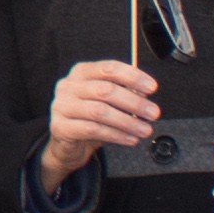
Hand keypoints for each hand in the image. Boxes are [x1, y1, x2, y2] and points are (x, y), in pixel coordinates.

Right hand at [41, 60, 159, 188]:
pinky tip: (129, 139)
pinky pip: (92, 129)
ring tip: (144, 130)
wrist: (68, 144)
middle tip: (152, 113)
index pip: (109, 68)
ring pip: (99, 111)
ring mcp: (61, 106)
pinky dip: (116, 135)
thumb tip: (143, 94)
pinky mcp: (60, 127)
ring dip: (127, 122)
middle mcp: (69, 86)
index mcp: (81, 72)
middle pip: (105, 90)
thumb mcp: (108, 103)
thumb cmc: (90, 119)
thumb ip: (124, 94)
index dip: (132, 77)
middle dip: (134, 102)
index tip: (151, 87)